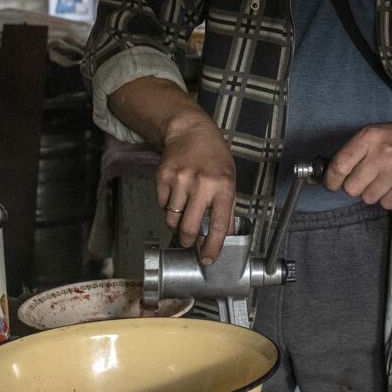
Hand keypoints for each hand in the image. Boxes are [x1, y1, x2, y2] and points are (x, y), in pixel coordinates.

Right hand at [155, 117, 235, 262]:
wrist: (191, 132)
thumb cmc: (214, 157)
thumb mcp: (229, 180)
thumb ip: (229, 209)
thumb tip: (228, 235)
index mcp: (223, 187)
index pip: (219, 225)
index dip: (212, 246)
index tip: (208, 259)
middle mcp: (201, 184)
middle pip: (188, 228)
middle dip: (186, 241)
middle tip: (188, 241)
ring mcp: (180, 180)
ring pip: (171, 218)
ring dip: (176, 221)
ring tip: (184, 208)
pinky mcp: (163, 177)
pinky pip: (161, 204)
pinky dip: (167, 206)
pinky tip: (176, 193)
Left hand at [324, 118, 391, 209]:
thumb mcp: (375, 134)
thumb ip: (353, 152)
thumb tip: (327, 174)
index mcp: (369, 137)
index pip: (339, 165)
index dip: (331, 180)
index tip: (331, 184)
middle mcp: (383, 153)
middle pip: (351, 188)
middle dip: (356, 186)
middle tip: (367, 179)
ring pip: (368, 198)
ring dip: (374, 193)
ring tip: (386, 179)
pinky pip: (387, 204)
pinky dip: (389, 199)